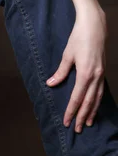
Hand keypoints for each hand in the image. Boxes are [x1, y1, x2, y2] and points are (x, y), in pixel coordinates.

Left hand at [46, 6, 106, 132]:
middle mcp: (96, 77)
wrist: (95, 26)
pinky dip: (97, 101)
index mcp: (85, 74)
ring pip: (97, 98)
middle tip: (77, 129)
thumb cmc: (78, 38)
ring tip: (87, 123)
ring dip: (92, 111)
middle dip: (82, 116)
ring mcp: (101, 74)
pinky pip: (100, 91)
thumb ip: (60, 72)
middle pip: (88, 102)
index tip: (67, 121)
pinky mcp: (103, 71)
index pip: (77, 98)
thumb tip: (50, 84)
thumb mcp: (67, 54)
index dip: (71, 110)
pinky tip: (94, 106)